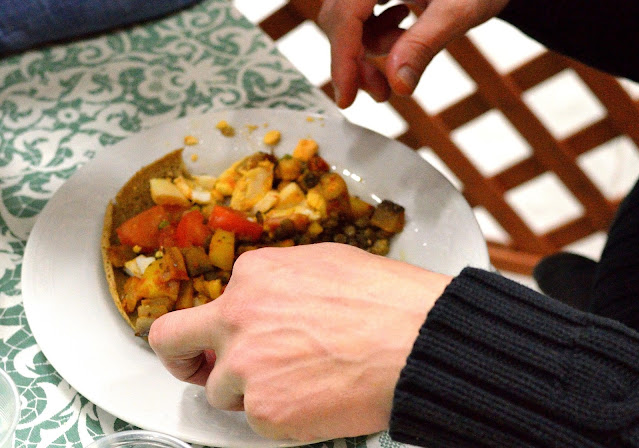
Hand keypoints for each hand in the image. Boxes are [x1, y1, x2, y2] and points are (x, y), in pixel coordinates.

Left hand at [149, 242, 451, 440]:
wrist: (418, 340)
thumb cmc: (387, 300)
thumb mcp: (326, 264)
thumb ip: (281, 282)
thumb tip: (271, 300)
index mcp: (253, 276)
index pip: (209, 304)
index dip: (222, 327)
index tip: (223, 339)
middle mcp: (237, 317)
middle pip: (173, 341)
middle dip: (182, 358)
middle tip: (197, 369)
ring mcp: (246, 366)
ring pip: (223, 392)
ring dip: (251, 393)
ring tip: (300, 385)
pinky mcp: (265, 410)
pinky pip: (258, 422)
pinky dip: (281, 418)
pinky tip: (316, 399)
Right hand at [318, 0, 524, 107]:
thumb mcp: (462, 6)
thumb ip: (425, 44)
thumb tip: (397, 84)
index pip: (346, 12)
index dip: (343, 59)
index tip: (347, 98)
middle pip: (339, 16)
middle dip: (355, 60)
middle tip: (381, 92)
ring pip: (348, 19)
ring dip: (369, 49)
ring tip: (406, 54)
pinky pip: (362, 12)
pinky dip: (377, 34)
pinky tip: (403, 31)